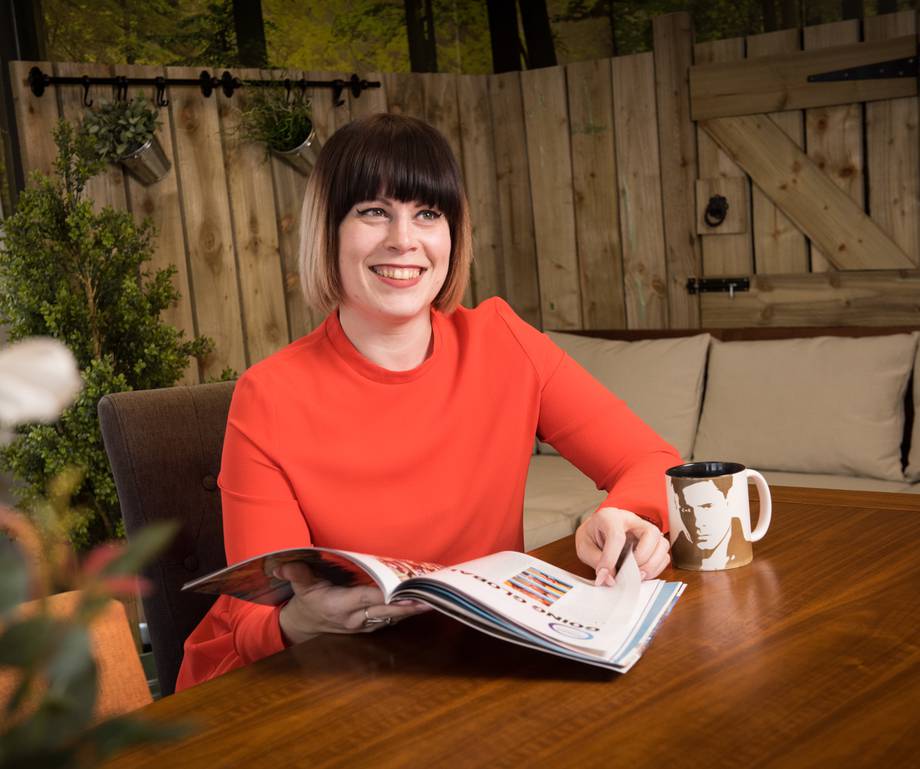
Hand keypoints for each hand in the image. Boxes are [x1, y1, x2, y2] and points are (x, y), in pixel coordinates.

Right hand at [275, 562, 430, 644]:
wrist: (306, 626)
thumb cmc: (307, 602)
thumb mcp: (300, 587)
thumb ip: (297, 574)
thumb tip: (284, 565)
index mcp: (341, 606)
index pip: (368, 598)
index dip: (387, 596)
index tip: (404, 591)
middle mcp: (356, 618)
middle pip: (386, 611)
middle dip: (408, 606)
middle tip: (430, 598)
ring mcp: (364, 625)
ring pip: (392, 618)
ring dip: (411, 610)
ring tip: (433, 599)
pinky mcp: (370, 626)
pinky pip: (391, 620)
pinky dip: (406, 612)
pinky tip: (421, 604)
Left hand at [575, 507, 669, 584]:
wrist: (596, 531)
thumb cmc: (591, 536)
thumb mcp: (584, 547)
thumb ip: (595, 561)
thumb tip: (611, 579)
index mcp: (610, 516)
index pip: (617, 535)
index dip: (611, 558)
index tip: (604, 574)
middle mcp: (632, 520)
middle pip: (651, 533)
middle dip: (642, 557)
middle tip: (628, 573)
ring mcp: (645, 530)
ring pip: (662, 544)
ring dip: (652, 565)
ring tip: (636, 575)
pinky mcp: (653, 543)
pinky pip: (664, 556)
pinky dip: (656, 568)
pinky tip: (641, 573)